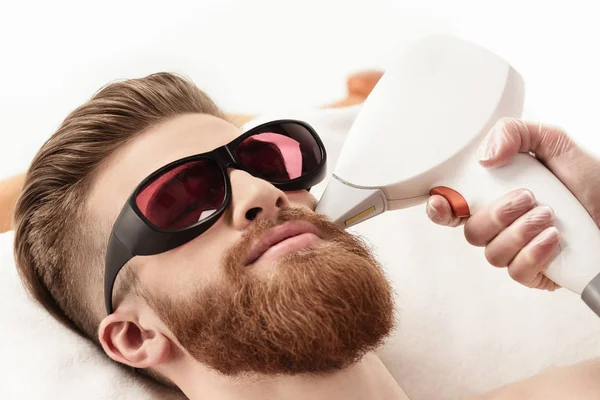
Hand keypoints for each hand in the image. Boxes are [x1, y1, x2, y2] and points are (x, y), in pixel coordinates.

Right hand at [426, 117, 599, 289]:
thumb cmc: (589, 181)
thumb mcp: (554, 142)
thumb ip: (515, 133)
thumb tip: (485, 156)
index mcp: (494, 195)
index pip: (452, 207)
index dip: (439, 208)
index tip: (443, 201)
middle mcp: (500, 226)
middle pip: (471, 232)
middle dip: (496, 215)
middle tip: (527, 198)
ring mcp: (515, 251)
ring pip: (492, 253)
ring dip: (519, 233)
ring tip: (549, 215)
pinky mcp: (534, 272)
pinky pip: (517, 271)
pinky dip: (534, 253)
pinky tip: (554, 238)